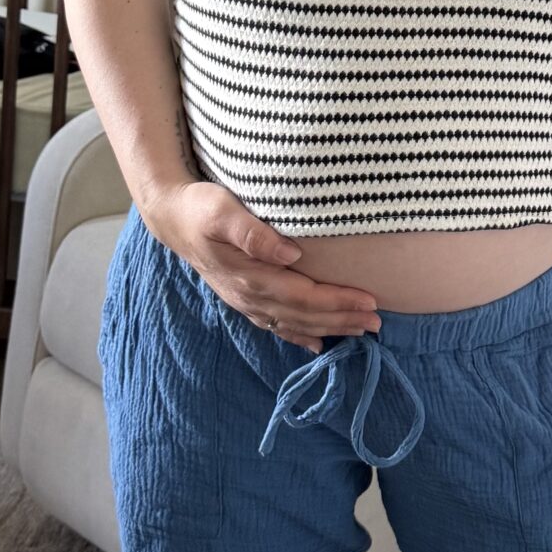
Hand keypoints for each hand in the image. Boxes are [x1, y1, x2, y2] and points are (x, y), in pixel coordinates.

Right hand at [142, 179, 381, 352]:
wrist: (173, 218)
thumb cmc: (201, 207)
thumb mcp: (222, 210)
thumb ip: (252, 232)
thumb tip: (290, 253)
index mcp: (250, 277)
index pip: (304, 296)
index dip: (338, 302)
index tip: (369, 301)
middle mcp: (249, 296)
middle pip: (304, 315)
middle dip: (343, 319)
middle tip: (378, 321)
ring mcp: (245, 302)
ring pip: (294, 323)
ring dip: (329, 328)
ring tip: (362, 331)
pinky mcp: (244, 300)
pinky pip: (276, 325)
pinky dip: (299, 335)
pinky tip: (317, 344)